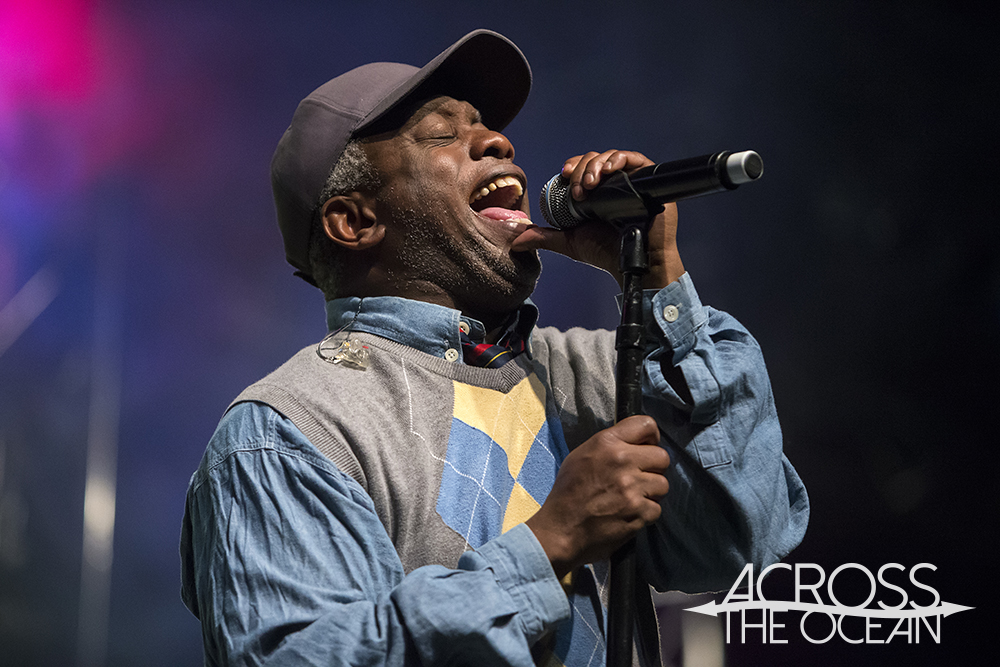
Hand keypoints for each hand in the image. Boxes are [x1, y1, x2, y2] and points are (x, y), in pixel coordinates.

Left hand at [512, 150, 683, 288]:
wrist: (633, 263)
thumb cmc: (607, 253)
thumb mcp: (570, 241)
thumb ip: (544, 237)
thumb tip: (516, 241)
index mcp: (597, 193)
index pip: (583, 167)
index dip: (573, 166)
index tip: (564, 175)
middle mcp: (614, 183)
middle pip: (594, 159)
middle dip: (582, 169)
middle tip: (578, 191)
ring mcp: (632, 181)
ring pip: (611, 157)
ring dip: (596, 166)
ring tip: (589, 186)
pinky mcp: (649, 180)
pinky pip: (635, 159)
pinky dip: (619, 159)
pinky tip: (608, 171)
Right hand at [525, 415, 669, 578]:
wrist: (561, 529)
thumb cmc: (568, 492)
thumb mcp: (581, 456)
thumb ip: (610, 445)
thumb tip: (636, 444)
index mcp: (606, 443)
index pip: (646, 425)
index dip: (652, 437)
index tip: (648, 447)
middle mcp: (622, 461)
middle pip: (662, 457)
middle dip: (654, 468)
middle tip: (639, 477)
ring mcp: (632, 488)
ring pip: (663, 484)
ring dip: (651, 492)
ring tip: (631, 498)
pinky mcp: (638, 512)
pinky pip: (656, 508)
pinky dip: (645, 513)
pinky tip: (628, 513)